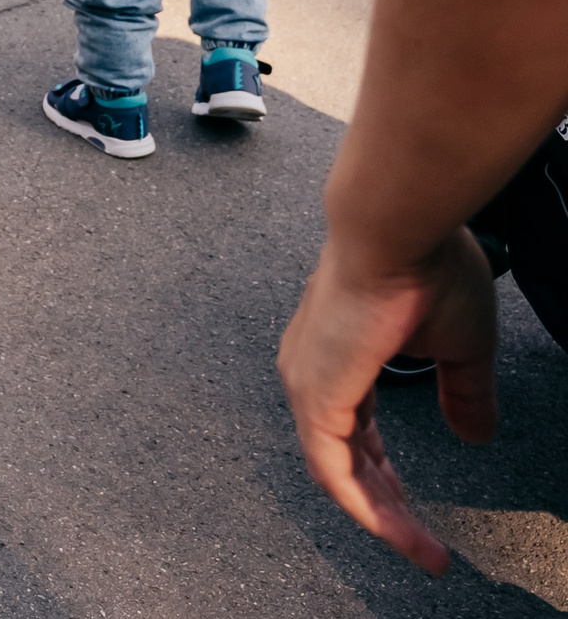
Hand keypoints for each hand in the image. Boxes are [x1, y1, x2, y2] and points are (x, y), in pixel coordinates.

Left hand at [278, 228, 498, 572]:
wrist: (395, 232)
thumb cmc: (423, 266)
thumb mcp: (458, 345)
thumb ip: (462, 394)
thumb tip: (474, 436)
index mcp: (339, 356)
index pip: (356, 431)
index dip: (385, 472)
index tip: (417, 507)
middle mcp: (312, 372)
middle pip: (344, 458)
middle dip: (385, 505)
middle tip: (424, 544)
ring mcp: (308, 385)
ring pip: (337, 473)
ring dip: (382, 517)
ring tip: (423, 550)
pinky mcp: (314, 398)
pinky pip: (334, 473)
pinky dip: (368, 509)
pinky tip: (399, 533)